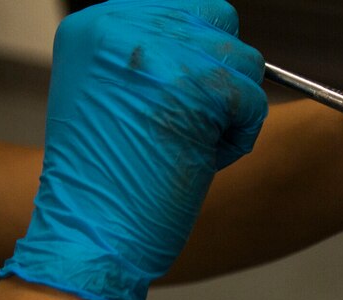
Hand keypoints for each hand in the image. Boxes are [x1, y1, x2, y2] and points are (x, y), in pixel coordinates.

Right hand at [0, 0, 266, 299]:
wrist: (91, 234)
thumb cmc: (108, 184)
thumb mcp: (117, 99)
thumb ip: (158, 63)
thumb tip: (216, 50)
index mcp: (98, 26)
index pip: (187, 10)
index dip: (204, 57)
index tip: (189, 98)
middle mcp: (121, 26)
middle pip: (220, 23)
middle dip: (223, 78)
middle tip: (197, 124)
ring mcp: (157, 52)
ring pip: (244, 60)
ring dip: (234, 110)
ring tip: (196, 145)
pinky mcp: (192, 85)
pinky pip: (251, 99)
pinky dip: (241, 136)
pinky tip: (206, 159)